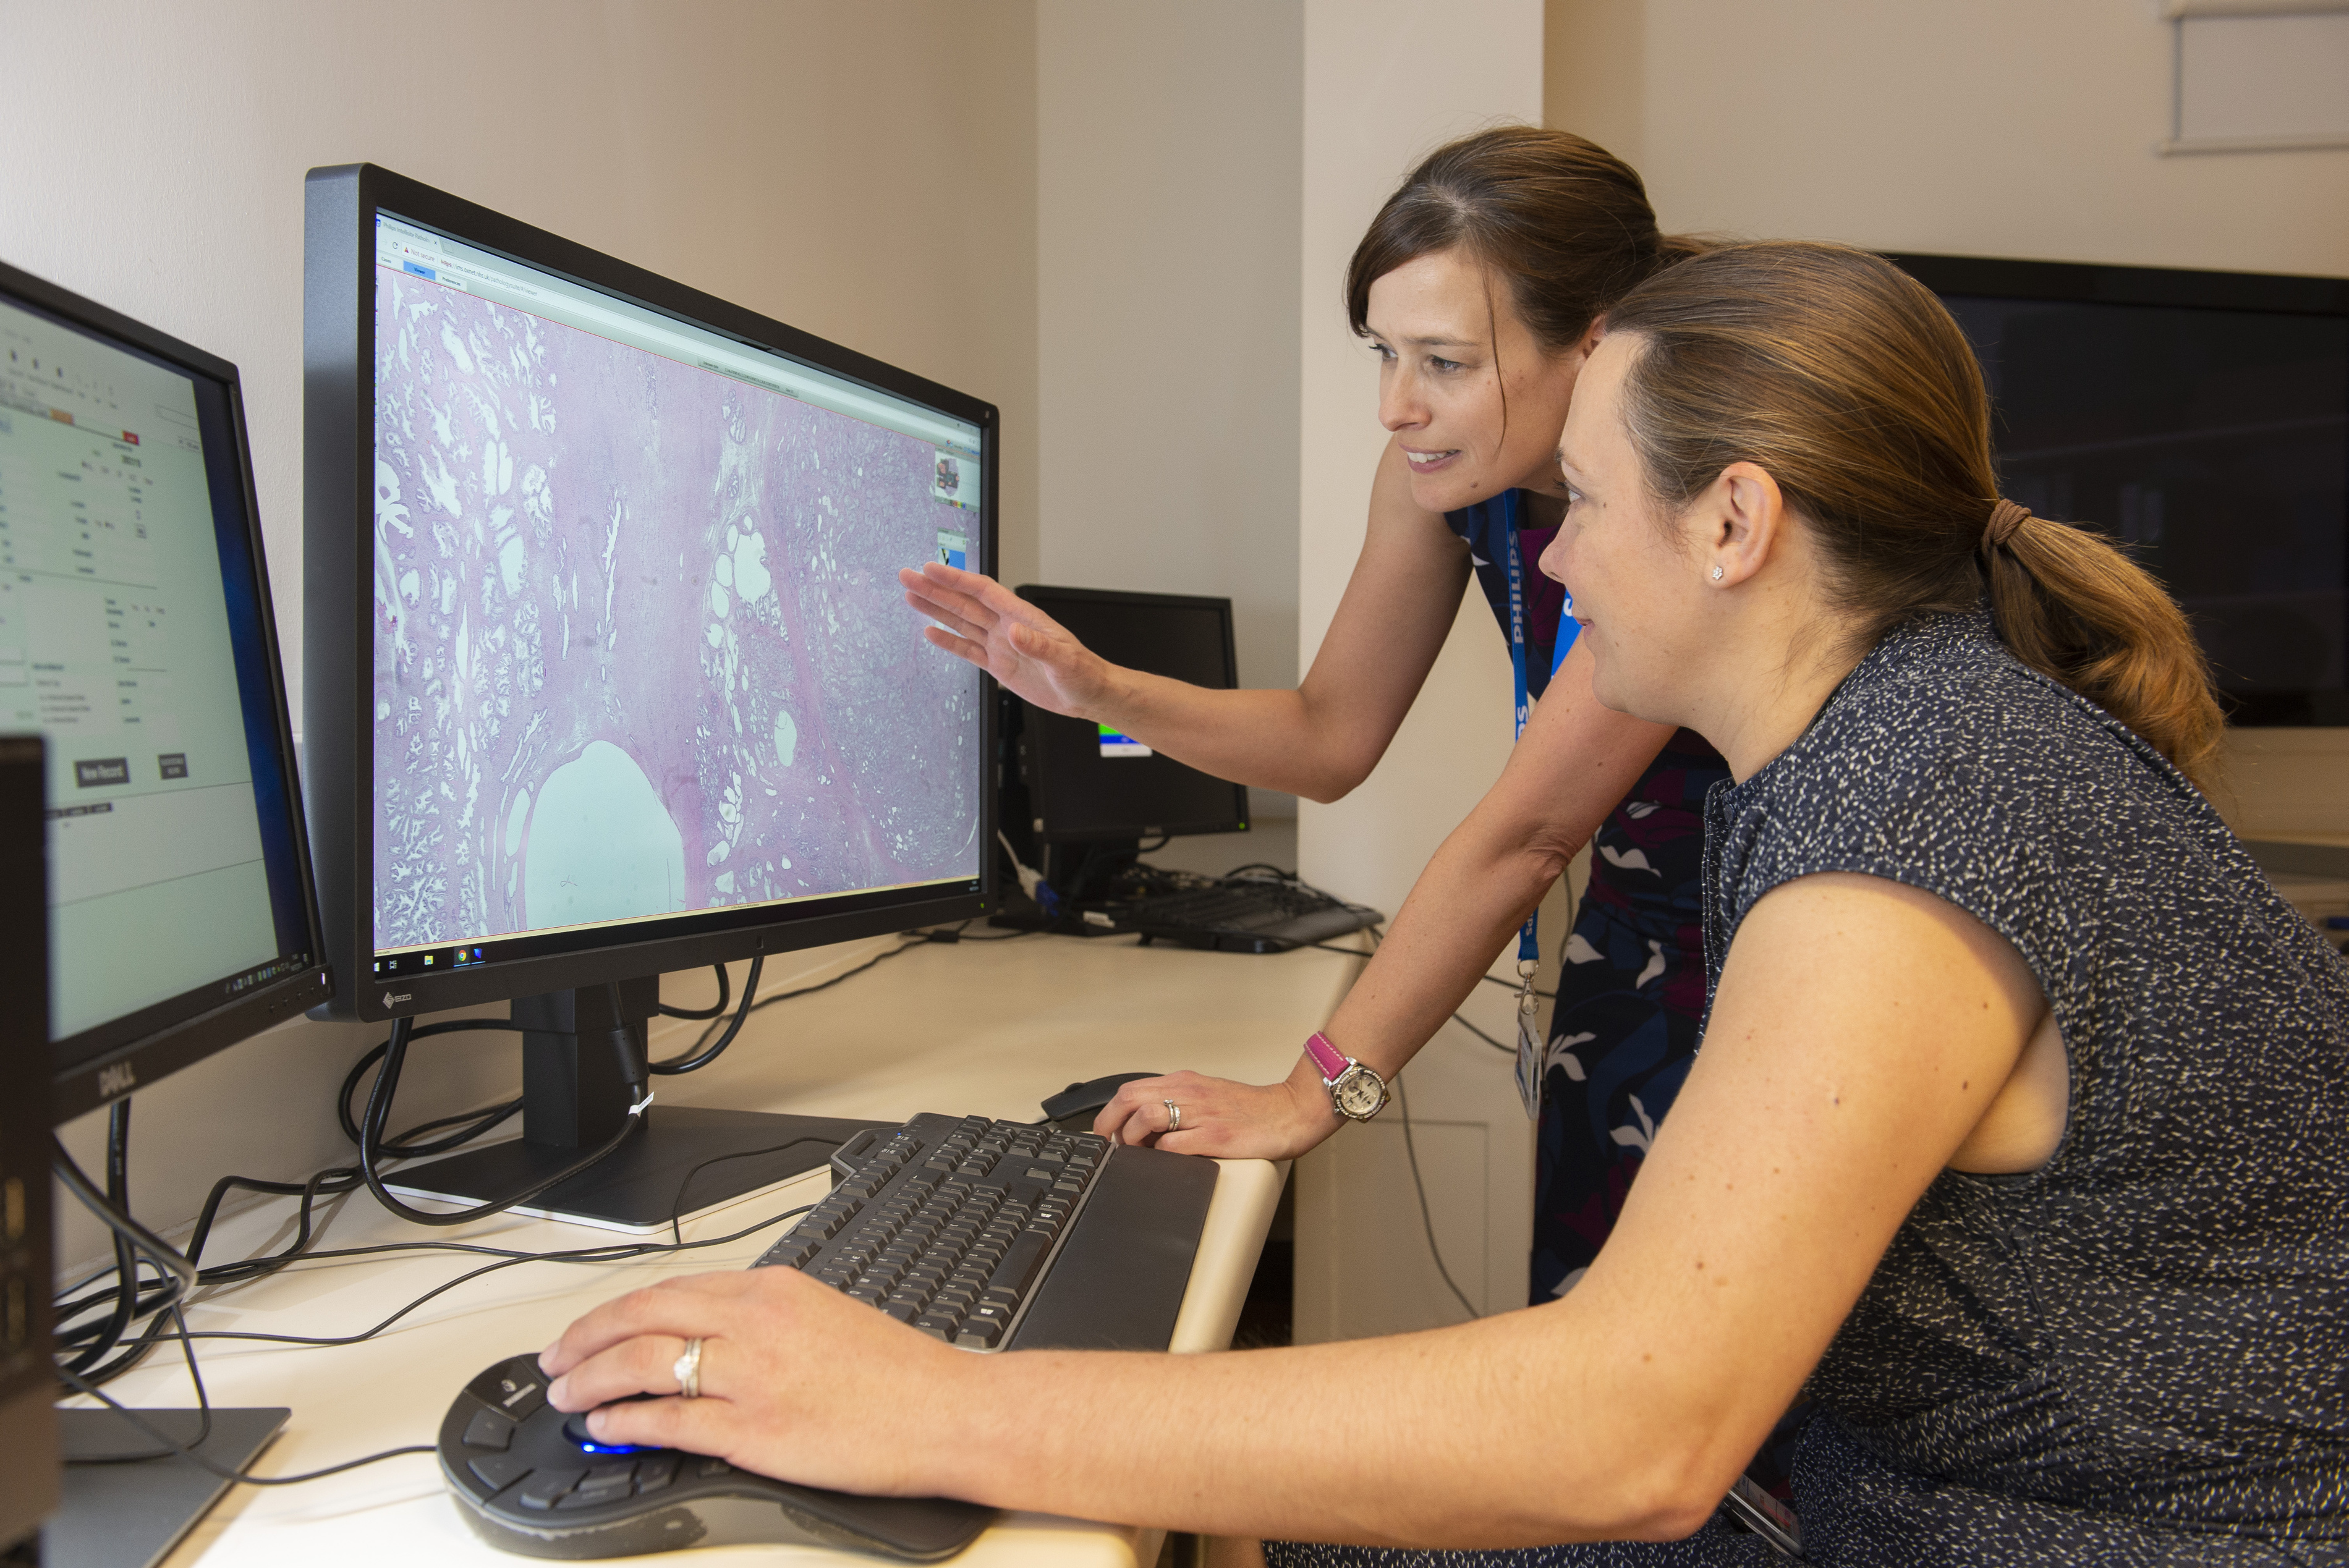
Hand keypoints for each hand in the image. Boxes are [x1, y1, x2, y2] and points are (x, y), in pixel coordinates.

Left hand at [539, 1267, 976, 1497]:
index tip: (591, 1326)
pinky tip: (605, 1426)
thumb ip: (765, 1321)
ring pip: (644, 1363)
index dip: (617, 1309)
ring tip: (566, 1393)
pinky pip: (668, 1421)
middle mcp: (755, 1323)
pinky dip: (625, 1422)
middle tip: (554, 1357)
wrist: (948, 1411)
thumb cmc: (901, 1374)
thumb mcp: (828, 1315)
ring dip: (591, 1378)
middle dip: (585, 1336)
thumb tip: (712, 1338)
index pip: (671, 1289)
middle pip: (643, 1316)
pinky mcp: (755, 1430)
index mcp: (773, 1289)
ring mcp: (751, 1376)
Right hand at [899, 562, 1116, 717]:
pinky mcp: (999, 664)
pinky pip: (968, 649)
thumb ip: (1039, 645)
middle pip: (964, 603)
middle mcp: (1007, 627)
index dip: (956, 580)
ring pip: (961, 622)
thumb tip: (1014, 632)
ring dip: (936, 610)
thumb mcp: (1064, 660)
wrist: (1087, 695)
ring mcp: (1001, 645)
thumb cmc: (1083, 673)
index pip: (982, 592)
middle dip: (935, 589)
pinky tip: (930, 632)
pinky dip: (949, 641)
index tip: (931, 569)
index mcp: (1022, 617)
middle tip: (908, 577)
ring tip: (911, 597)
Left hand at [1093, 1068, 1338, 1160]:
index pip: (1130, 1090)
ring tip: (1137, 1152)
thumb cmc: (1250, 1109)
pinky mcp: (1216, 1136)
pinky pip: (1174, 1144)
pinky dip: (1160, 1155)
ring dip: (1133, 1137)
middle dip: (1109, 1124)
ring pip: (1146, 1117)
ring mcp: (1202, 1114)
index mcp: (1184, 1082)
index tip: (1106, 1132)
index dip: (1109, 1113)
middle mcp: (1189, 1093)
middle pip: (1130, 1099)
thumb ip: (1176, 1104)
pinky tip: (1163, 1161)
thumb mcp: (1206, 1096)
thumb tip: (1143, 1126)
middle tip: (1110, 1144)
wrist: (1288, 1112)